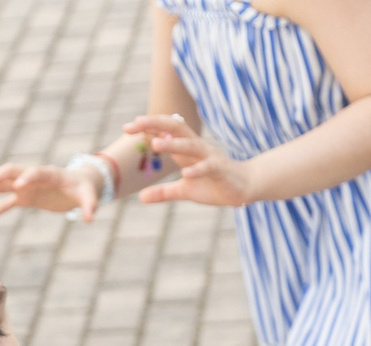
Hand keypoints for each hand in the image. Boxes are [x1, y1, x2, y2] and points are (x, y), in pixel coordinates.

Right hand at [0, 158, 106, 222]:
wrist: (80, 186)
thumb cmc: (85, 189)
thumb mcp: (89, 196)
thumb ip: (89, 205)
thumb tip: (90, 218)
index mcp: (50, 174)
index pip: (36, 171)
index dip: (28, 176)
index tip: (19, 185)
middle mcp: (35, 177)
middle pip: (12, 171)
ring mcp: (28, 186)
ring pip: (5, 185)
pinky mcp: (25, 197)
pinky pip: (7, 202)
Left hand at [124, 113, 252, 206]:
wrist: (244, 188)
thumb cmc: (213, 185)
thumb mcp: (184, 191)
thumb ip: (163, 192)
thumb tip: (141, 197)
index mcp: (186, 149)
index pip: (165, 131)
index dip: (147, 128)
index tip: (126, 128)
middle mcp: (196, 148)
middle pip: (176, 129)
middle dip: (156, 124)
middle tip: (136, 123)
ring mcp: (209, 157)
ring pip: (190, 146)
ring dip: (173, 144)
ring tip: (156, 144)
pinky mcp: (220, 170)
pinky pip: (208, 167)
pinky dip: (197, 170)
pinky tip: (185, 174)